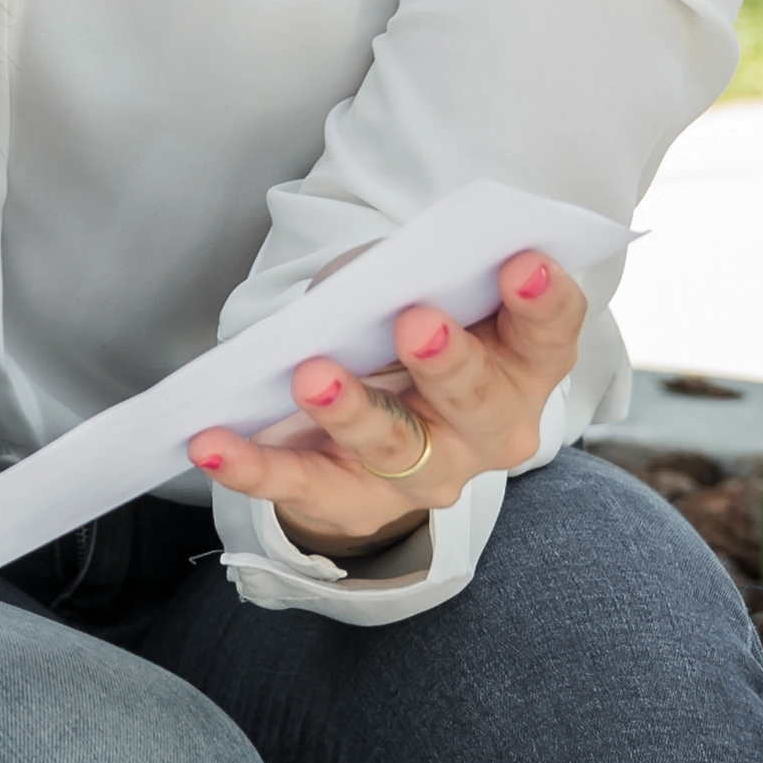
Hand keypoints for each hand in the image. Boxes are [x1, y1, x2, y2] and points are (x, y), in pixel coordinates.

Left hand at [191, 251, 587, 562]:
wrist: (361, 420)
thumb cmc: (394, 331)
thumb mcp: (410, 290)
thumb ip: (412, 279)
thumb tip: (379, 276)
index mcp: (520, 366)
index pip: (549, 335)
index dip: (543, 301)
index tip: (521, 262)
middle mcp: (488, 430)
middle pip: (479, 402)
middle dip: (448, 361)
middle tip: (416, 321)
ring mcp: (426, 473)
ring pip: (396, 448)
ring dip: (352, 411)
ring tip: (312, 376)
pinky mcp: (352, 501)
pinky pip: (300, 485)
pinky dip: (253, 466)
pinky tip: (213, 444)